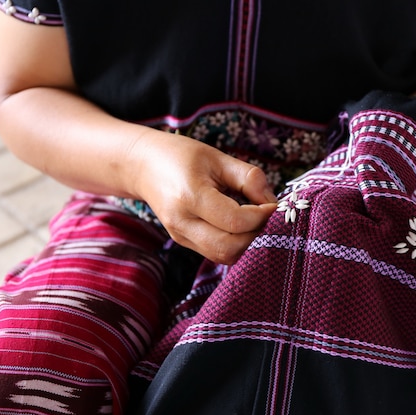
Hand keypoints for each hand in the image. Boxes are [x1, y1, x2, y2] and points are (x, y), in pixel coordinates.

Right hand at [131, 132, 277, 263]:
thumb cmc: (181, 156)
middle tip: (268, 218)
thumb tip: (272, 202)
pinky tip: (242, 226)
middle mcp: (182, 223)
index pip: (235, 221)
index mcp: (190, 197)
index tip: (273, 205)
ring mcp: (180, 236)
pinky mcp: (184, 242)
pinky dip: (236, 244)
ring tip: (256, 222)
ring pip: (223, 256)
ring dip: (247, 244)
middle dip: (257, 235)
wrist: (142, 165)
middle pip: (229, 248)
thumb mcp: (217, 157)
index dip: (261, 216)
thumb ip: (248, 178)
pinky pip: (216, 253)